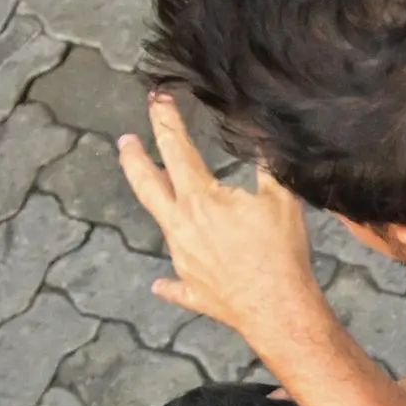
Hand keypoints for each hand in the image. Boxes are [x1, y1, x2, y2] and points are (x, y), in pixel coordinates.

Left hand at [117, 93, 322, 339]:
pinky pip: (175, 284)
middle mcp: (182, 226)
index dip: (166, 119)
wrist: (278, 307)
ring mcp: (182, 259)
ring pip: (164, 227)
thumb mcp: (281, 199)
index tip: (157, 98)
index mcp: (201, 198)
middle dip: (134, 158)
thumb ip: (267, 165)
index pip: (176, 148)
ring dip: (163, 210)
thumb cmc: (280, 252)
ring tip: (164, 201)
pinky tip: (160, 284)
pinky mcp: (191, 290)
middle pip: (147, 184)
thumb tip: (259, 136)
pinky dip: (168, 283)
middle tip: (125, 141)